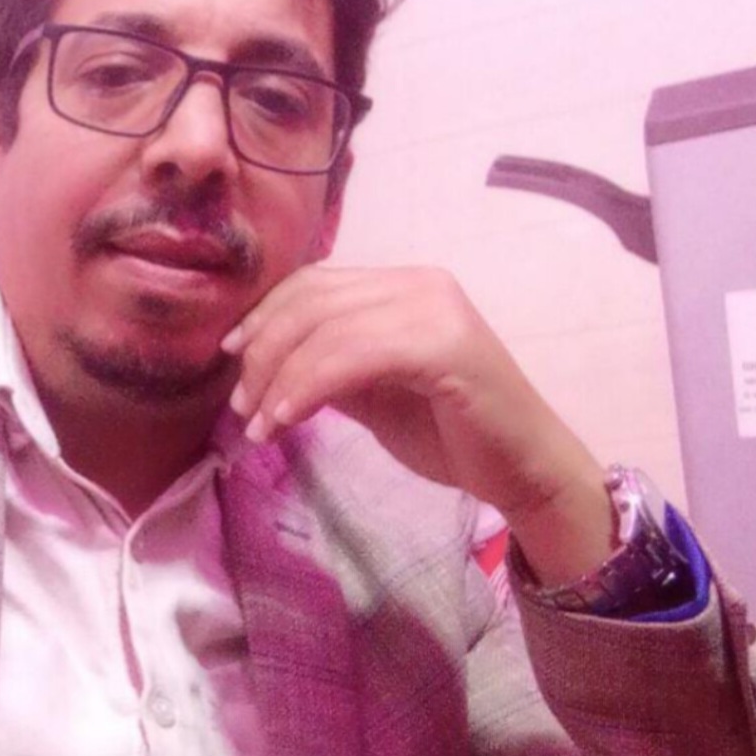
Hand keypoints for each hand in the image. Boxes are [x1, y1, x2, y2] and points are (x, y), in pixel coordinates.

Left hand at [222, 265, 613, 581]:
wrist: (525, 472)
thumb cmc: (454, 435)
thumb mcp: (374, 393)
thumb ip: (328, 367)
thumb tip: (261, 362)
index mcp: (404, 285)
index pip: (314, 283)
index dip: (264, 316)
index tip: (230, 360)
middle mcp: (421, 283)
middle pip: (311, 300)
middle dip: (262, 352)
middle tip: (241, 408)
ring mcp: (436, 310)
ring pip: (325, 328)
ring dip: (277, 377)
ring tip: (259, 424)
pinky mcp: (445, 346)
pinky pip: (352, 356)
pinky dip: (307, 387)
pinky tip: (286, 421)